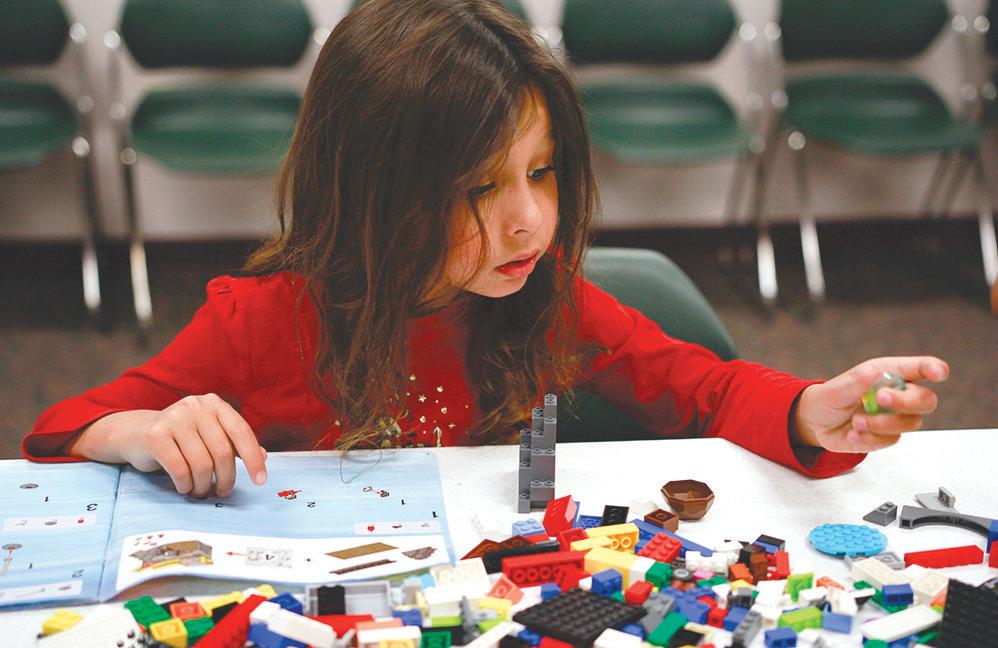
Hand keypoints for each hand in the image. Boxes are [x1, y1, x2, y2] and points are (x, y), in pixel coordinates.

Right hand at [118, 394, 267, 496]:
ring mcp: (174, 418)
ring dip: (203, 485)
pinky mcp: (155, 435)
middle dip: (226, 478)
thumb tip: (264, 458)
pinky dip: (185, 485)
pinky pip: (179, 469)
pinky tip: (184, 487)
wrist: (136, 434)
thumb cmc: (181, 438)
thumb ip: (235, 444)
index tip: (261, 481)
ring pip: (201, 464)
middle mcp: (196, 406)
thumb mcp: (210, 435)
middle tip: (222, 492)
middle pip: (222, 452)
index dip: (253, 459)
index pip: (241, 432)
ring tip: (200, 491)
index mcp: (214, 404)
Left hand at [793, 356, 948, 452]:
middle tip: (880, 398)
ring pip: (909, 423)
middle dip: (905, 400)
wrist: (817, 422)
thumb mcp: (838, 387)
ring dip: (881, 423)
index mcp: (889, 374)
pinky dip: (869, 438)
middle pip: (925, 399)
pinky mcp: (887, 437)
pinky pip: (890, 441)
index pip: (920, 369)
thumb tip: (872, 374)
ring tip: (856, 421)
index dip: (933, 368)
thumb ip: (857, 382)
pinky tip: (852, 433)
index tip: (938, 372)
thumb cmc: (831, 397)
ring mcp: (895, 417)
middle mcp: (898, 395)